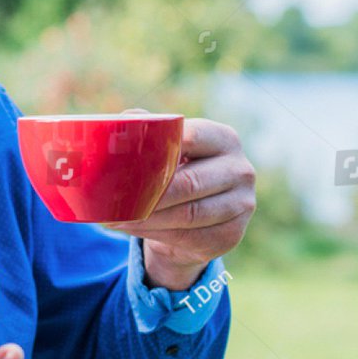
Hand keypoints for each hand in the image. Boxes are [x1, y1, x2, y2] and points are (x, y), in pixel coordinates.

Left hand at [109, 116, 255, 289]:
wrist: (198, 215)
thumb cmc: (178, 171)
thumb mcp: (168, 148)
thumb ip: (150, 130)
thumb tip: (125, 121)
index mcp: (225, 138)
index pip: (192, 138)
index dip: (159, 151)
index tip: (127, 163)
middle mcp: (241, 170)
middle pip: (189, 183)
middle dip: (149, 195)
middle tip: (115, 200)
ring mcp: (242, 204)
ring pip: (188, 215)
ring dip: (148, 219)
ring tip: (117, 218)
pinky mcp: (232, 234)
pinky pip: (189, 237)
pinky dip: (156, 235)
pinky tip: (134, 230)